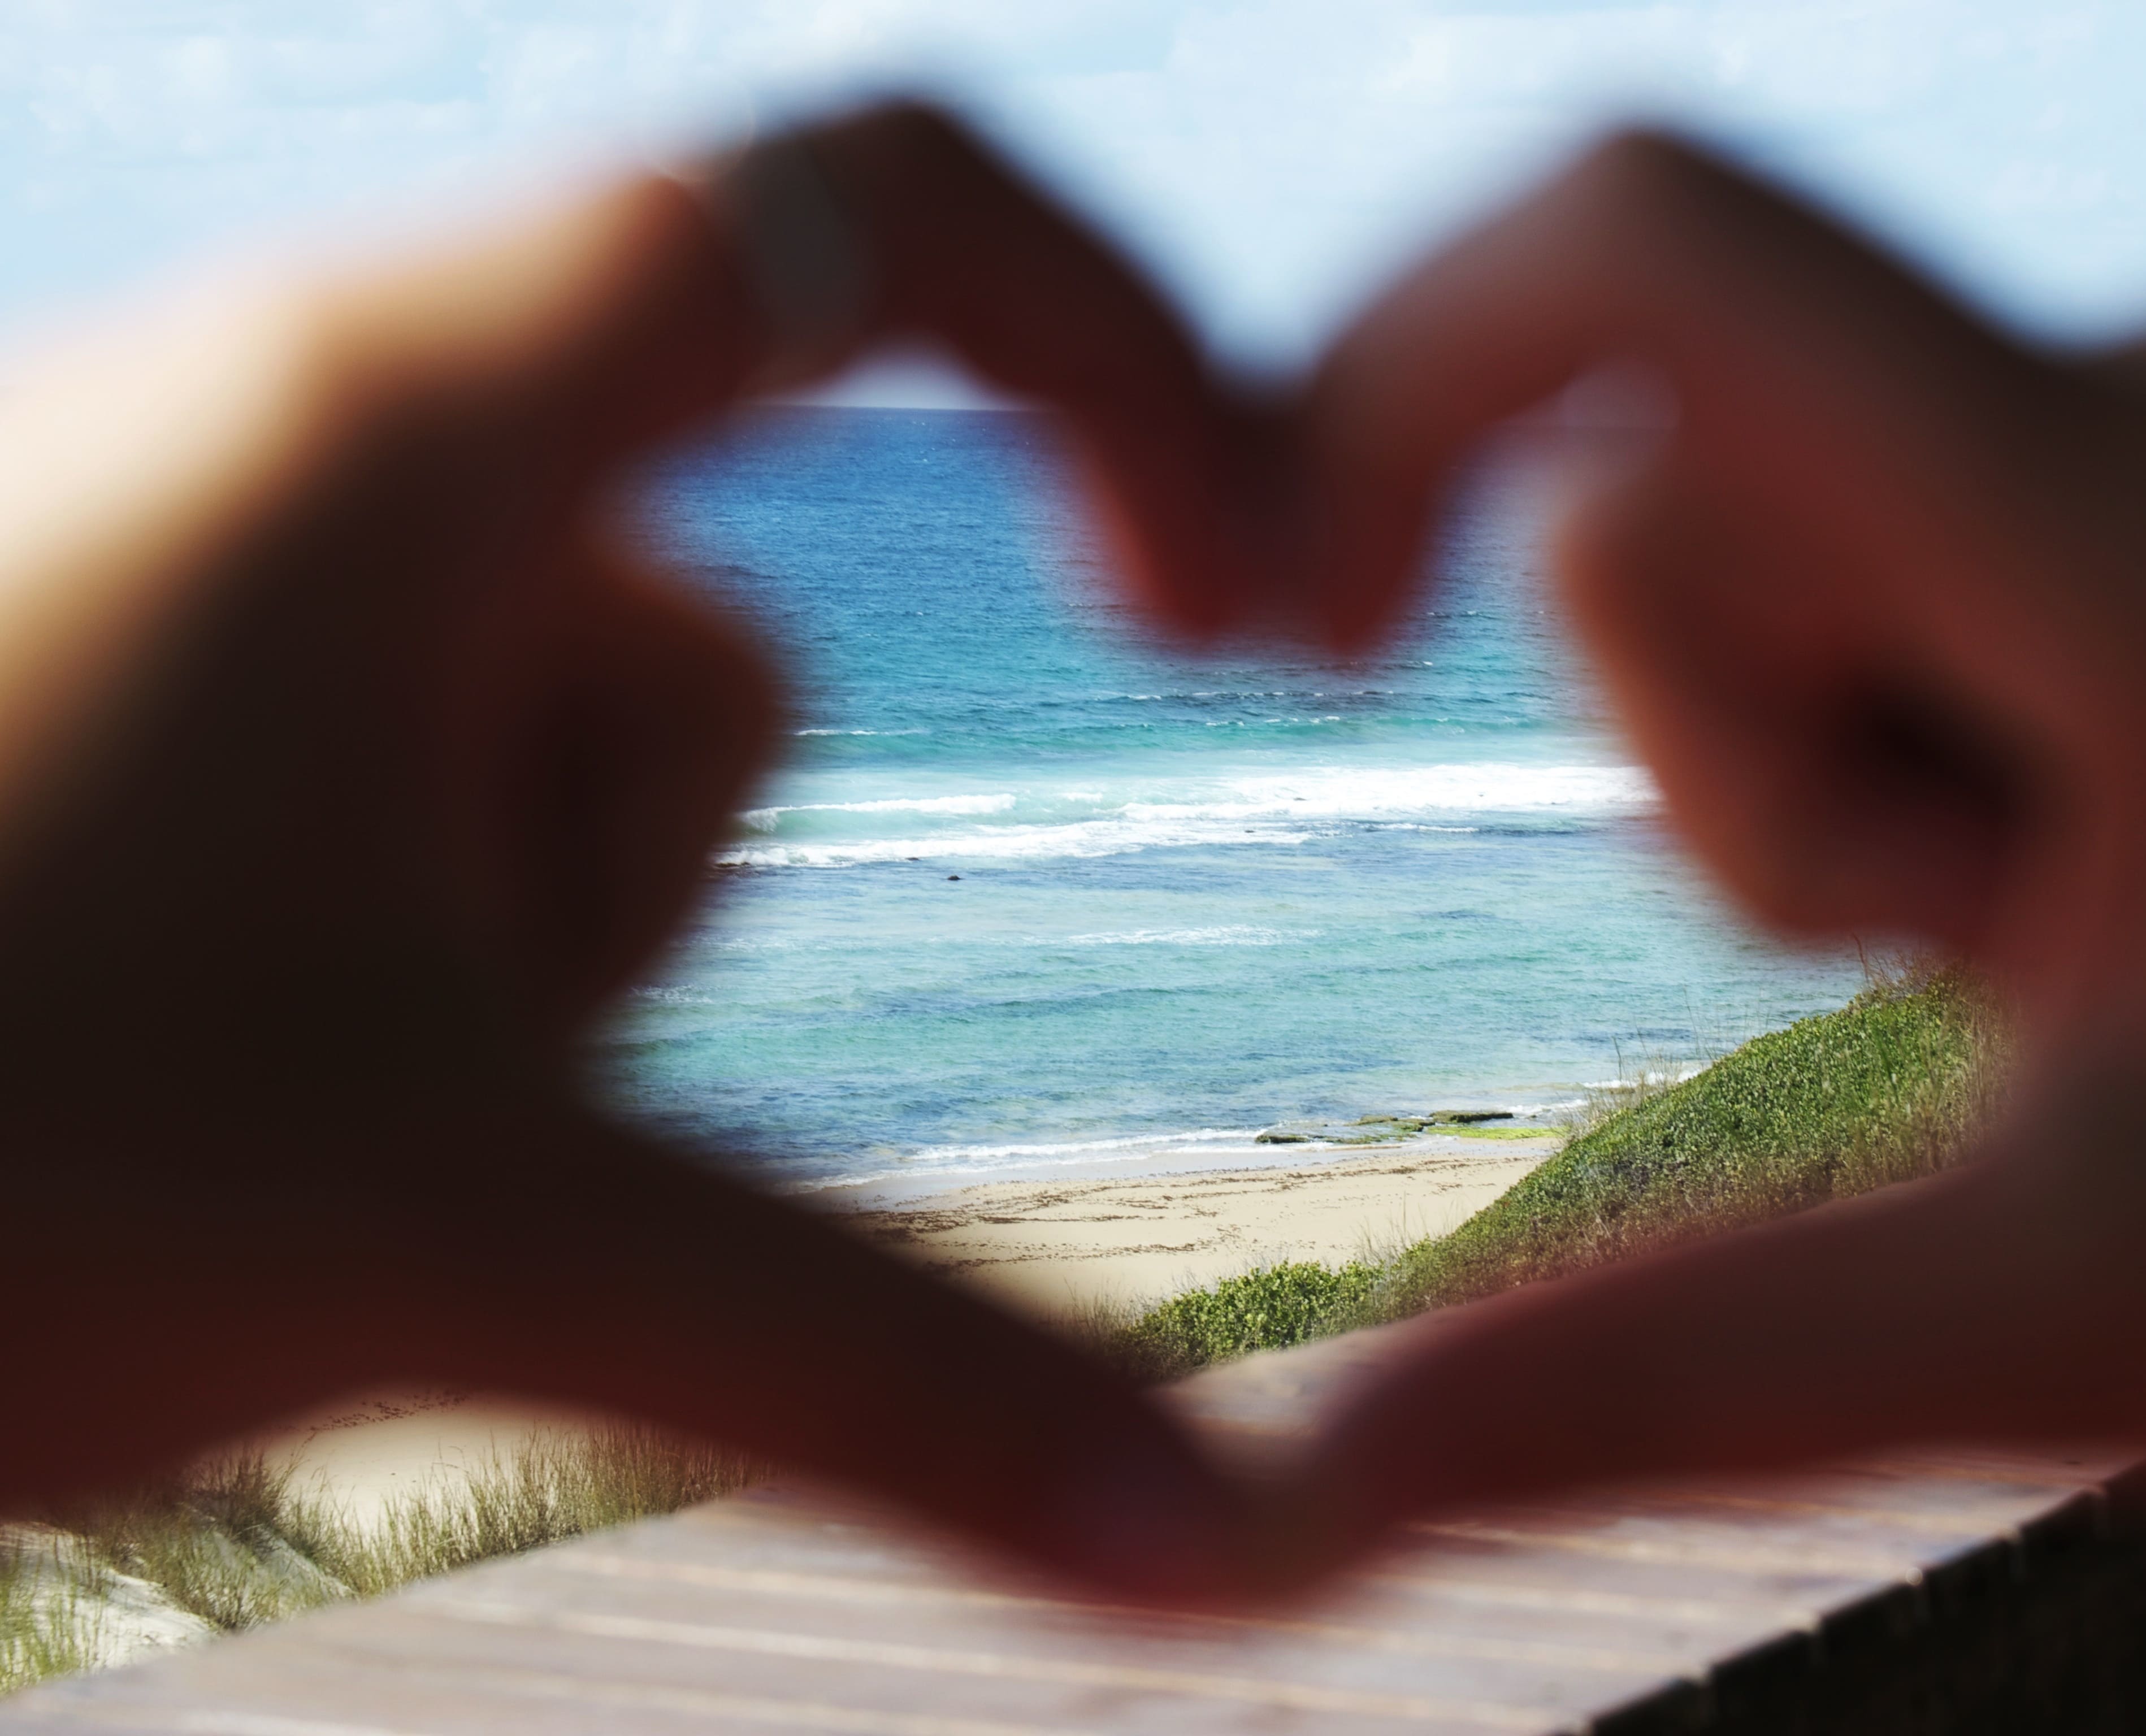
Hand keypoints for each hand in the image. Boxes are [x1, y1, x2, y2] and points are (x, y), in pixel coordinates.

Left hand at [0, 104, 1273, 1598]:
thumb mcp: (458, 1237)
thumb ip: (885, 1379)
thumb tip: (1227, 1543)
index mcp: (419, 419)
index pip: (890, 211)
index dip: (1133, 363)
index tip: (1236, 605)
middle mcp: (307, 420)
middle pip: (701, 607)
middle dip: (636, 879)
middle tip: (418, 1069)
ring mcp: (197, 556)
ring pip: (548, 736)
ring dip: (501, 966)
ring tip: (239, 1109)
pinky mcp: (125, 686)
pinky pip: (402, 791)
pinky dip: (393, 966)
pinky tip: (190, 1097)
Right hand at [1262, 132, 2145, 1572]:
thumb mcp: (2072, 1325)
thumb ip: (1667, 1373)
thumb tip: (1304, 1486)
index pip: (1657, 245)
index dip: (1389, 371)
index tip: (1295, 621)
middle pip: (1675, 504)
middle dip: (1726, 774)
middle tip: (1977, 961)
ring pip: (1768, 549)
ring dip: (1816, 783)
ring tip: (2059, 944)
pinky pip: (1893, 560)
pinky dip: (1905, 746)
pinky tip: (2096, 887)